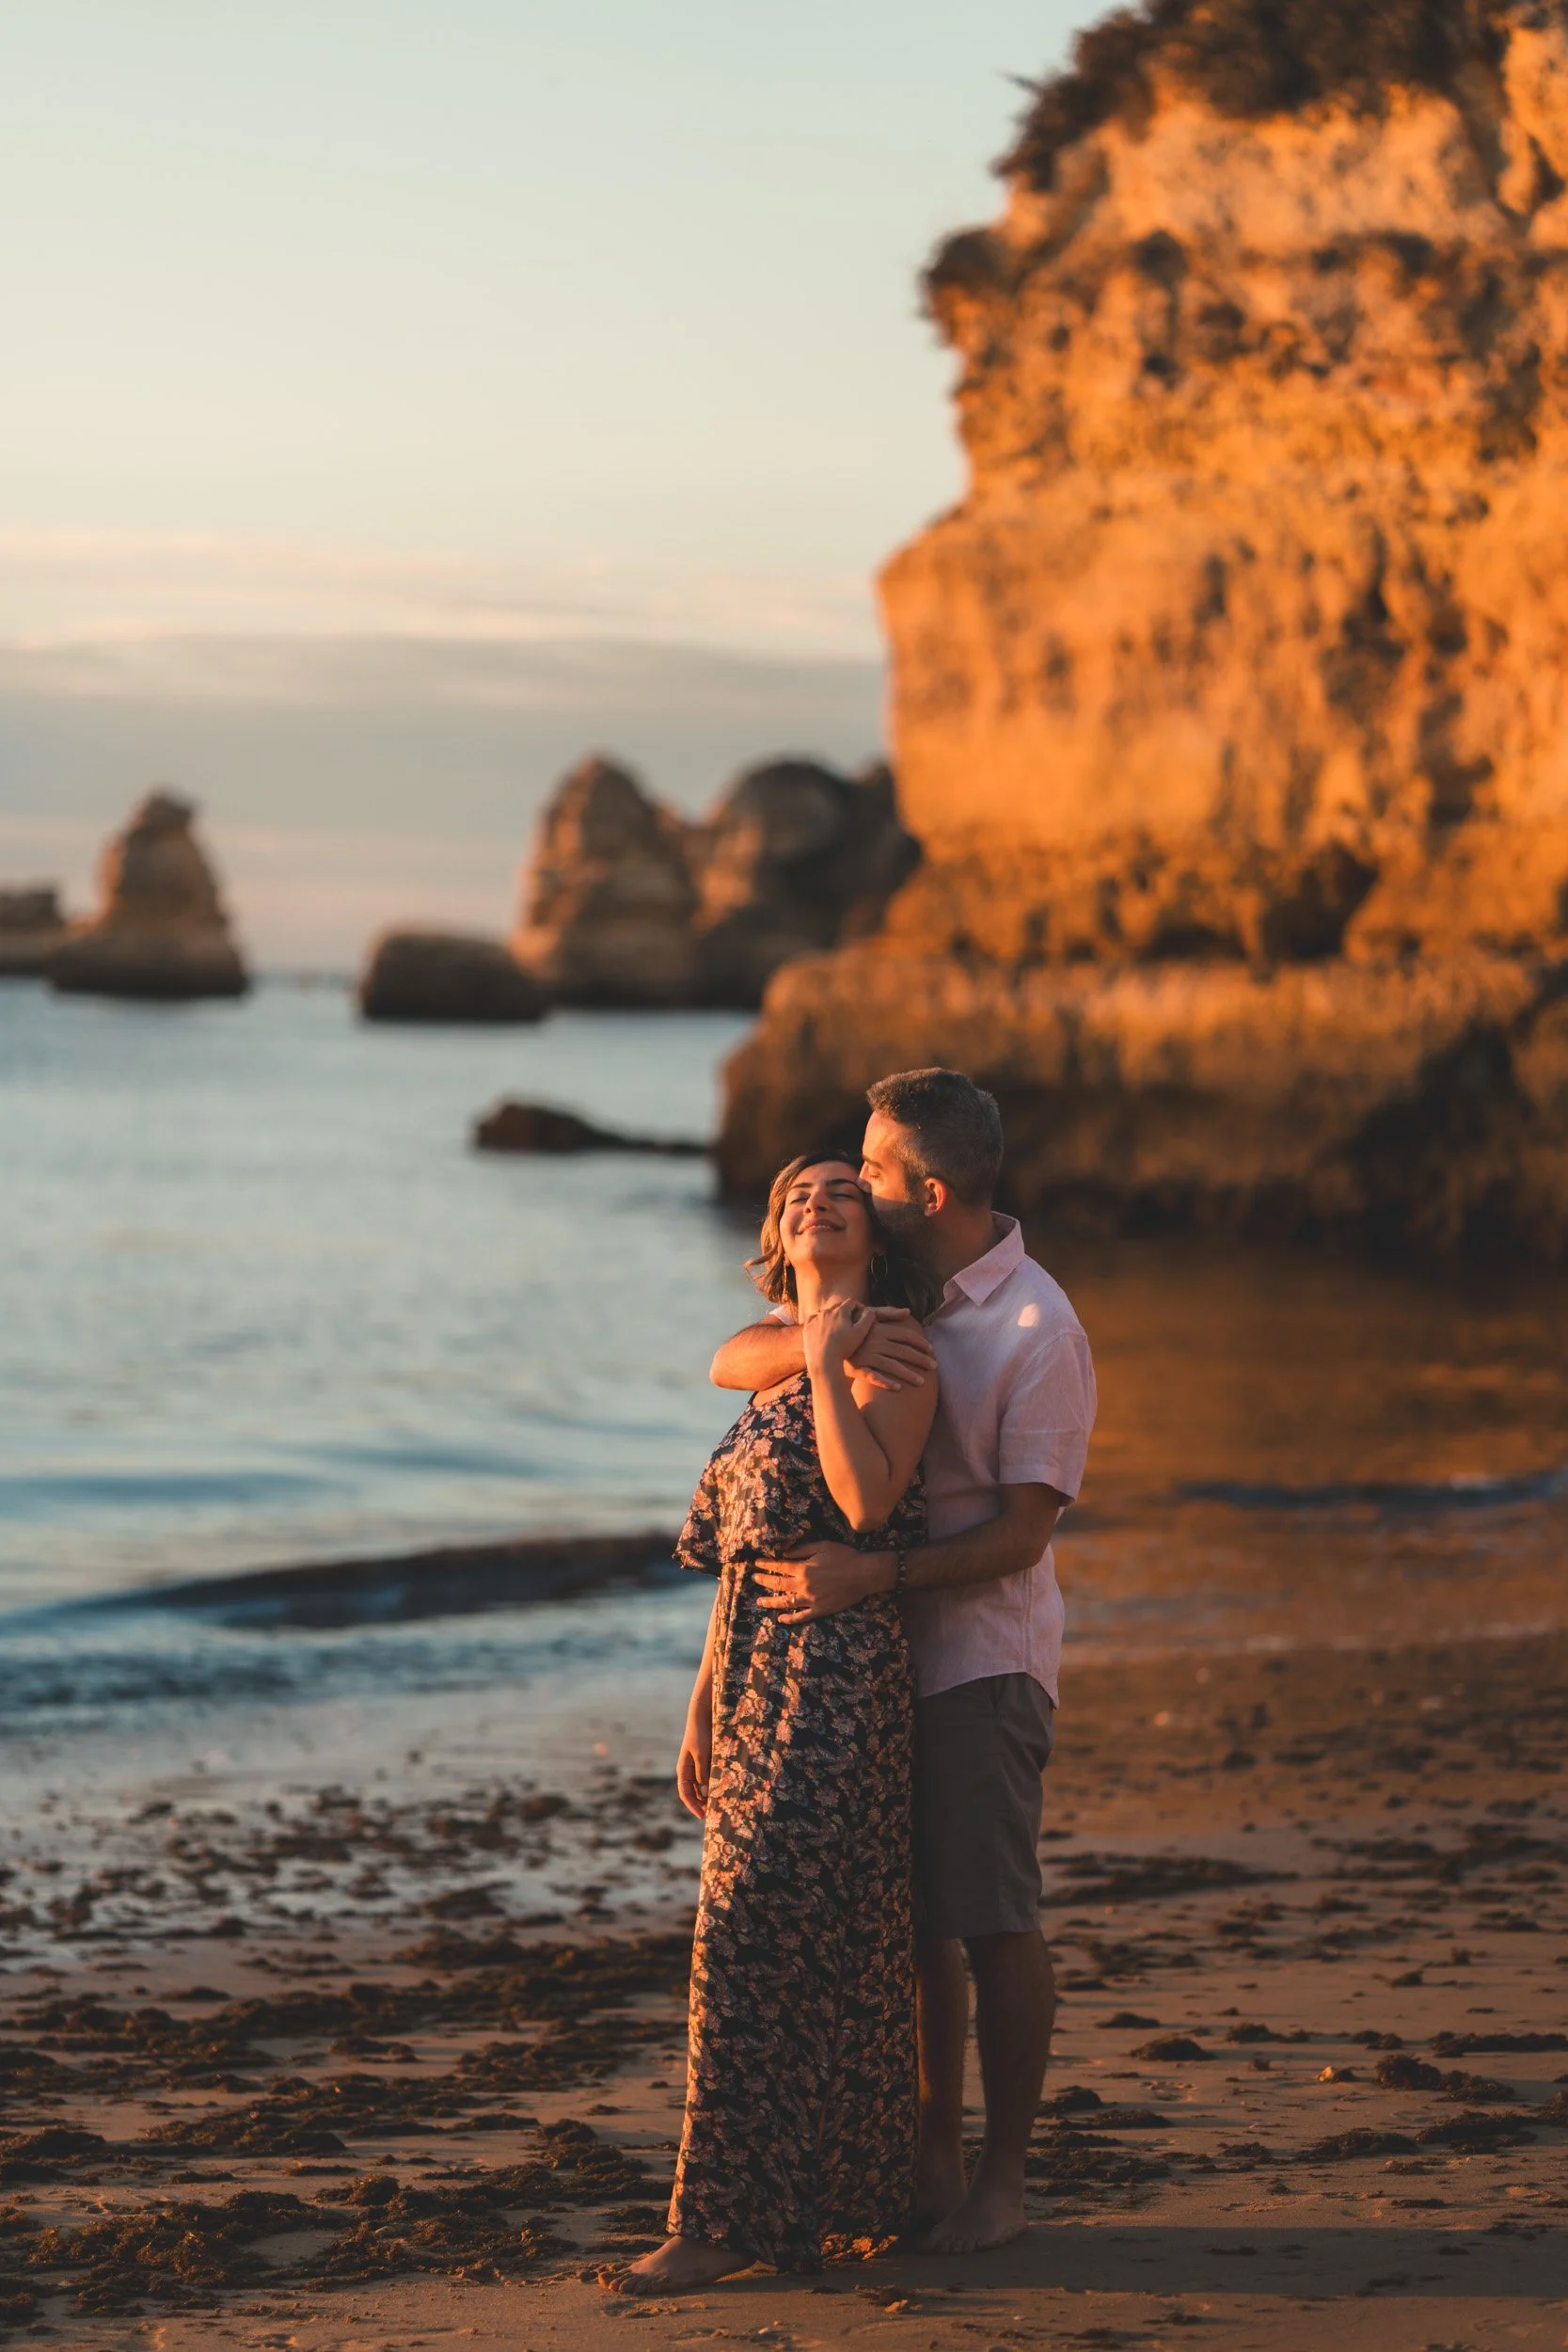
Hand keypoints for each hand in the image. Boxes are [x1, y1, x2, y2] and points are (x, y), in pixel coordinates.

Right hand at [677, 1704, 711, 1817]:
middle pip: (693, 1793)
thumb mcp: (702, 1754)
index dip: (693, 1806)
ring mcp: (697, 1765)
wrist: (704, 1716)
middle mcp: (689, 1770)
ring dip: (709, 1796)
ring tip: (721, 1805)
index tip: (702, 1816)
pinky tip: (724, 1789)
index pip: (685, 1793)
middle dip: (702, 1804)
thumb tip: (705, 1791)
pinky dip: (714, 1785)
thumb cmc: (700, 1734)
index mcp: (683, 1769)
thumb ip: (703, 1772)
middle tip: (716, 1814)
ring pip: (702, 1787)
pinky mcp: (707, 1760)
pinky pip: (709, 1777)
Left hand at [754, 1541, 894, 1623]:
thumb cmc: (845, 1556)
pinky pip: (802, 1617)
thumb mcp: (822, 1546)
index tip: (756, 1563)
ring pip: (785, 1602)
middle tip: (753, 1579)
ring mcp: (811, 1600)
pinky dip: (790, 1619)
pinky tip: (781, 1619)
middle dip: (763, 1581)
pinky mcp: (820, 1610)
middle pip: (777, 1584)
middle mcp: (803, 1585)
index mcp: (803, 1568)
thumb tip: (784, 1554)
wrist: (864, 1574)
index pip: (778, 1566)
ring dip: (770, 1602)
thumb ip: (801, 1550)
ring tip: (759, 1601)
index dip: (765, 1565)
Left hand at [802, 1295, 869, 1377]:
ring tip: (838, 1325)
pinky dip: (819, 1320)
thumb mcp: (860, 1333)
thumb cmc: (844, 1347)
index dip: (858, 1306)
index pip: (851, 1302)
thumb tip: (870, 1310)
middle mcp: (827, 1311)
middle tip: (851, 1319)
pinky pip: (813, 1319)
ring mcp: (816, 1319)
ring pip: (825, 1312)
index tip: (862, 1313)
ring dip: (833, 1315)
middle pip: (838, 1306)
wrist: (823, 1361)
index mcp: (840, 1311)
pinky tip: (823, 1327)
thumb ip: (868, 1319)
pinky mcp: (807, 1327)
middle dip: (846, 1310)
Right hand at [845, 1307, 936, 1392]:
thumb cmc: (851, 1325)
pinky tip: (898, 1388)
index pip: (905, 1336)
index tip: (931, 1350)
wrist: (827, 1337)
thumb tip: (908, 1311)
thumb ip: (888, 1312)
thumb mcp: (868, 1315)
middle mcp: (875, 1342)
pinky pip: (874, 1377)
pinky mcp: (858, 1367)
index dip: (920, 1343)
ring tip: (921, 1382)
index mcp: (880, 1329)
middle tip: (934, 1366)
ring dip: (908, 1375)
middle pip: (903, 1352)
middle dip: (920, 1360)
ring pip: (892, 1366)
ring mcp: (867, 1355)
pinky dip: (886, 1382)